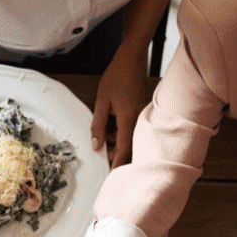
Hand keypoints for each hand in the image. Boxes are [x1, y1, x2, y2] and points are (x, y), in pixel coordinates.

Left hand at [92, 46, 148, 165]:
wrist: (132, 59)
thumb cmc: (116, 76)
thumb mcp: (101, 101)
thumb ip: (98, 125)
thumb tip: (95, 146)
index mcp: (128, 119)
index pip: (123, 150)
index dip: (116, 164)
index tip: (110, 177)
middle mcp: (138, 120)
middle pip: (128, 147)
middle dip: (114, 151)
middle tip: (100, 146)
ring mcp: (141, 116)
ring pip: (129, 138)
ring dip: (116, 139)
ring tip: (104, 126)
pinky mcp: (140, 113)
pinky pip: (131, 129)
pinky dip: (120, 130)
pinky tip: (111, 119)